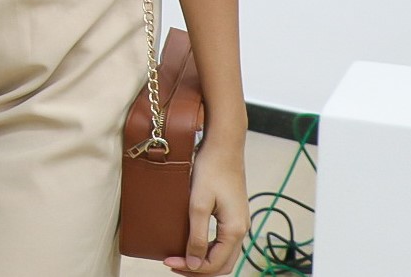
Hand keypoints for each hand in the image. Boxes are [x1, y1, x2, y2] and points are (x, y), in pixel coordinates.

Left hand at [164, 135, 248, 274]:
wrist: (223, 146)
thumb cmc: (210, 170)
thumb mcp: (198, 204)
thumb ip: (197, 236)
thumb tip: (195, 264)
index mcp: (235, 230)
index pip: (214, 263)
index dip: (191, 268)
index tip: (168, 261)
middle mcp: (242, 230)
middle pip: (222, 263)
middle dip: (198, 269)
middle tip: (173, 264)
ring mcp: (239, 222)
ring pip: (224, 254)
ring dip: (203, 260)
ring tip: (180, 257)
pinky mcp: (234, 215)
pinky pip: (224, 242)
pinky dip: (209, 249)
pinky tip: (192, 243)